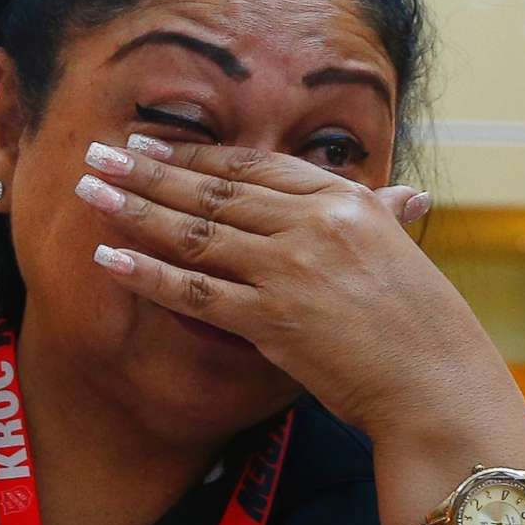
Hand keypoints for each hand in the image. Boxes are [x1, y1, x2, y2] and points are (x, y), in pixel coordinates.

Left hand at [74, 135, 522, 442]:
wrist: (436, 382)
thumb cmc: (426, 325)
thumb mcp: (403, 255)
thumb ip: (385, 220)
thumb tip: (403, 196)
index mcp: (346, 200)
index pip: (254, 166)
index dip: (196, 153)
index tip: (151, 142)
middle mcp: (313, 224)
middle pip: (213, 189)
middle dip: (148, 169)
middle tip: (99, 152)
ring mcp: (289, 269)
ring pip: (194, 232)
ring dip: (133, 208)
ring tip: (87, 189)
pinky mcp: (270, 319)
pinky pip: (192, 290)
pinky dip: (145, 272)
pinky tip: (106, 257)